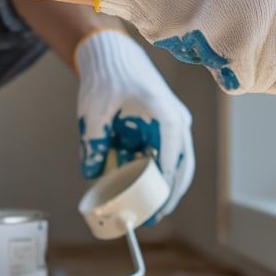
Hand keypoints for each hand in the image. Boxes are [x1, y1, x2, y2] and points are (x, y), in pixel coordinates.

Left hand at [75, 30, 194, 219]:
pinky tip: (148, 188)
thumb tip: (92, 175)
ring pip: (181, 164)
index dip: (162, 192)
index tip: (152, 213)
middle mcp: (177, 122)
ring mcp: (176, 124)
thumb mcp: (93, 114)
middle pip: (182, 169)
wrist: (113, 57)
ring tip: (153, 210)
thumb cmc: (106, 80)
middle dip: (170, 196)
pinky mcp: (169, 126)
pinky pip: (172, 156)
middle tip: (154, 218)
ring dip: (169, 187)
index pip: (170, 164)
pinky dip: (162, 173)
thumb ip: (93, 145)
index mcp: (164, 118)